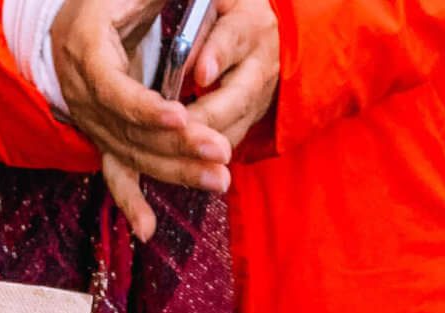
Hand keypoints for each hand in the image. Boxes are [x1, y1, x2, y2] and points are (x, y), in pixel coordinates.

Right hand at [52, 0, 231, 240]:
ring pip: (134, 155)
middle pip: (130, 132)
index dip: (146, 109)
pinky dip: (132, 203)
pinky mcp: (104, 139)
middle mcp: (84, 94)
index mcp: (86, 50)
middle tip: (220, 153)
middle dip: (178, 147)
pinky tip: (148, 230)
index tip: (181, 118)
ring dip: (177, 173)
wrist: (72, 23)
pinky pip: (117, 174)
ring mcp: (92, 122)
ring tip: (218, 180)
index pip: (115, 91)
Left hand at [181, 0, 279, 154]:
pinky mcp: (249, 123)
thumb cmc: (230, 14)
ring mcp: (257, 100)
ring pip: (233, 128)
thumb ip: (200, 25)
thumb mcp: (219, 6)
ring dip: (206, 145)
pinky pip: (227, 145)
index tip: (201, 74)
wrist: (270, 40)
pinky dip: (205, 159)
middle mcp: (259, 66)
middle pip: (236, 98)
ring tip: (174, 152)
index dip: (216, 57)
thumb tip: (179, 56)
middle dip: (207, 116)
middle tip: (178, 126)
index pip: (233, 40)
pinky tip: (180, 165)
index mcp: (249, 27)